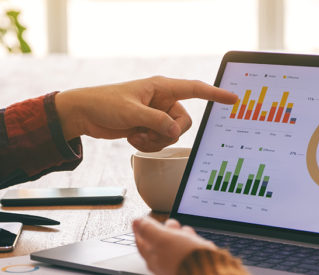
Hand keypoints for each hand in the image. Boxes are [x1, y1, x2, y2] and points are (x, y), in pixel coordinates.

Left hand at [55, 76, 237, 151]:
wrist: (85, 114)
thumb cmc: (105, 104)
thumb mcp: (132, 112)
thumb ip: (157, 122)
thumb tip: (175, 132)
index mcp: (161, 88)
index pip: (195, 89)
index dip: (215, 94)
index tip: (234, 99)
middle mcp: (162, 100)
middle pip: (183, 123)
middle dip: (167, 133)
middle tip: (146, 131)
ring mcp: (155, 115)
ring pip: (171, 135)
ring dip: (154, 140)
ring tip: (134, 134)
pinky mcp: (147, 127)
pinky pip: (159, 142)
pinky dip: (147, 144)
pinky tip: (131, 138)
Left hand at [133, 217, 216, 274]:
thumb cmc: (184, 259)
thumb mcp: (163, 238)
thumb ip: (149, 229)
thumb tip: (137, 222)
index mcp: (152, 260)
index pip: (141, 243)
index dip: (140, 230)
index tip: (138, 221)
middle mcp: (163, 268)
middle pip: (160, 246)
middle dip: (166, 231)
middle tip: (171, 224)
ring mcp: (178, 270)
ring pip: (176, 249)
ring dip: (181, 237)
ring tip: (187, 230)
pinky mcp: (193, 272)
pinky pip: (189, 256)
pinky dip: (192, 246)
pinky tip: (198, 242)